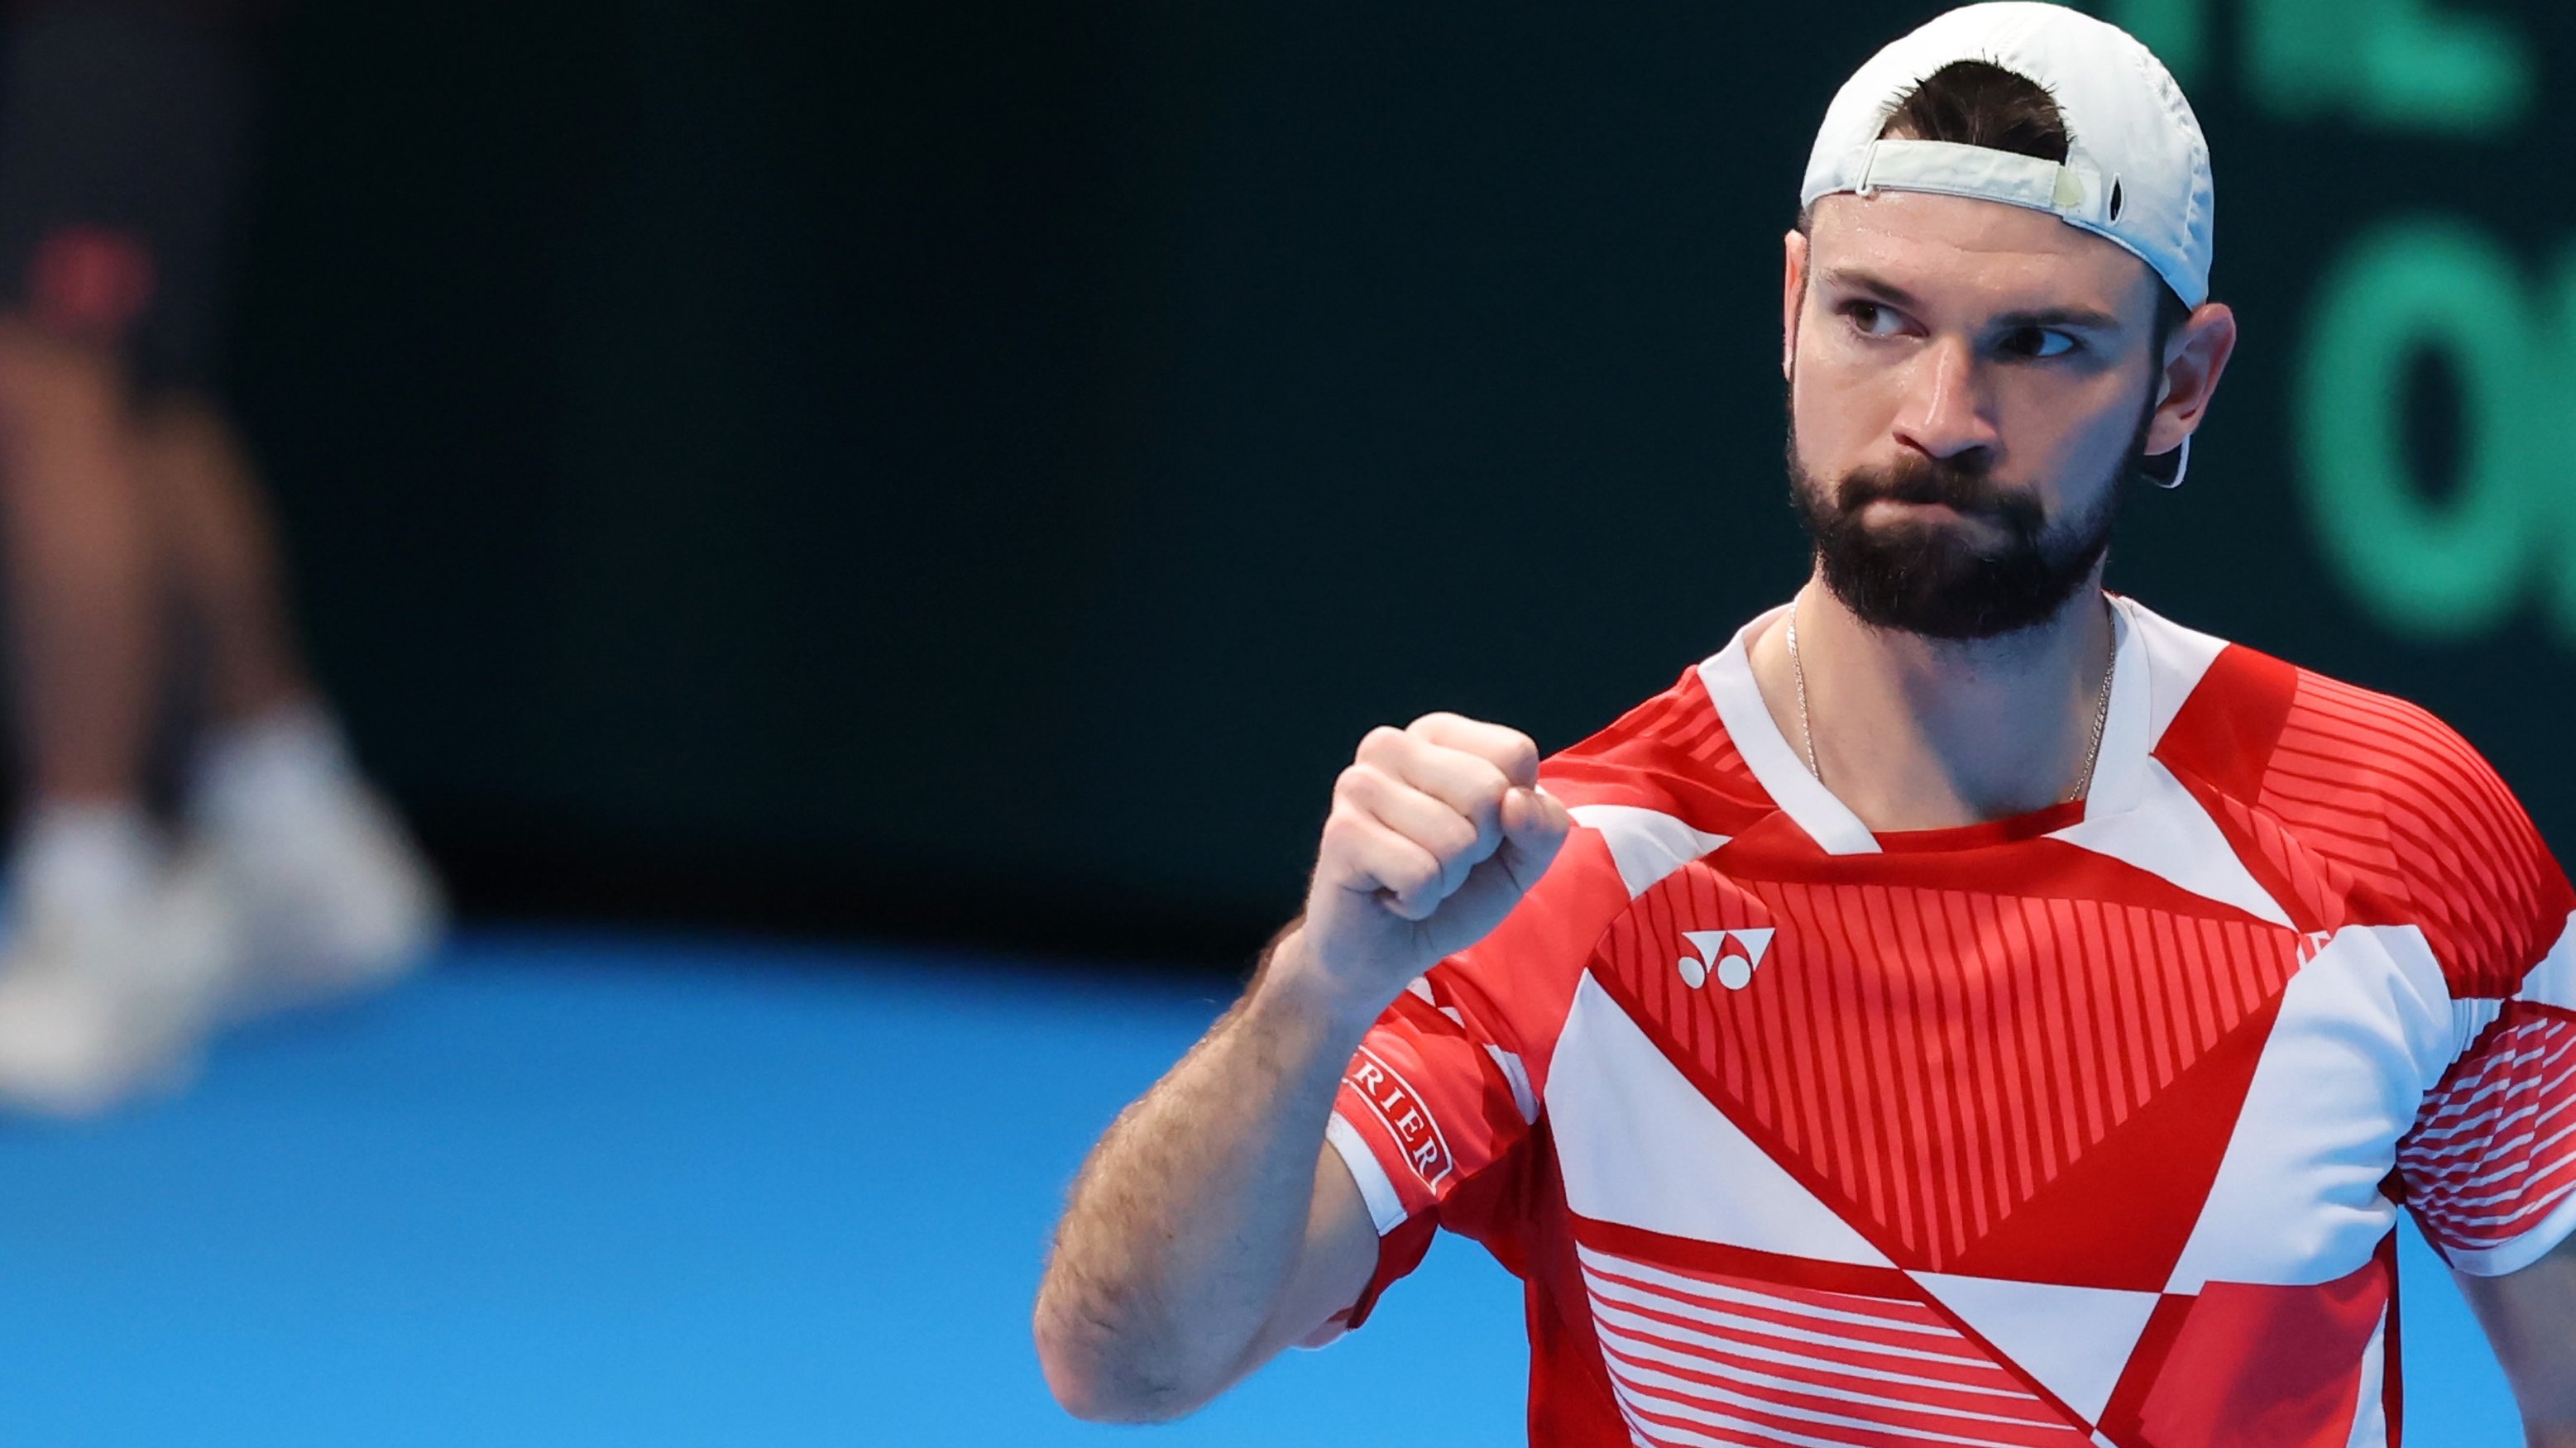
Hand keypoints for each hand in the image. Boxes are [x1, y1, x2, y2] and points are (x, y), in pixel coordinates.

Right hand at [1279, 712, 1571, 1018]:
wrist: (1385, 951)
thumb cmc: (1451, 894)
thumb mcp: (1520, 859)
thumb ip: (1543, 826)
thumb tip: (1517, 802)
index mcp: (1436, 734)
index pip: (1515, 753)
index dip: (1512, 812)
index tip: (1475, 833)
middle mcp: (1390, 746)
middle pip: (1488, 791)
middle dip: (1479, 848)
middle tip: (1440, 861)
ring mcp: (1359, 785)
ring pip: (1455, 838)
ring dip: (1447, 879)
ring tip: (1414, 879)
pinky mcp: (1341, 833)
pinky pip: (1419, 873)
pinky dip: (1419, 901)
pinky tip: (1392, 896)